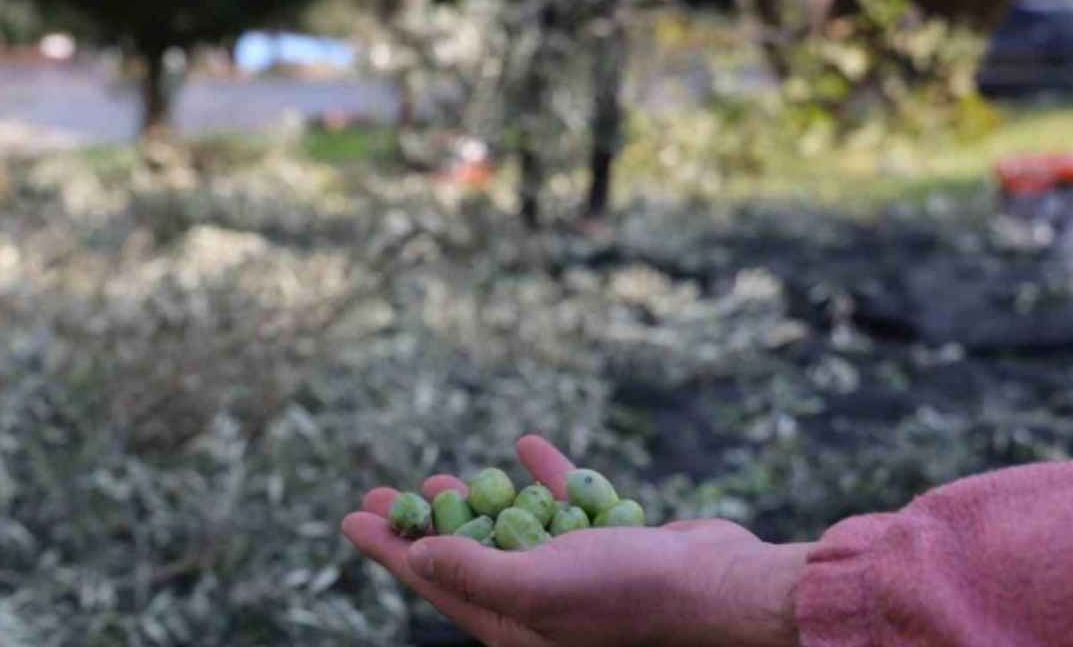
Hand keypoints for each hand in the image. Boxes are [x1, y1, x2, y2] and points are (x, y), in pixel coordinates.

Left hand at [342, 436, 810, 646]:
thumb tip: (417, 557)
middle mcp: (542, 604)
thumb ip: (476, 572)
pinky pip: (565, 505)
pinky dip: (545, 476)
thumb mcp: (539, 585)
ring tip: (440, 478)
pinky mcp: (609, 544)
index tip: (351, 517)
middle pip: (465, 557)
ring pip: (511, 531)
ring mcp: (577, 573)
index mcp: (516, 627)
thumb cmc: (630, 593)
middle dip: (424, 525)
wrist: (720, 585)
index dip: (389, 550)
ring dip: (477, 502)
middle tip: (384, 492)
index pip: (436, 583)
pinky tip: (525, 445)